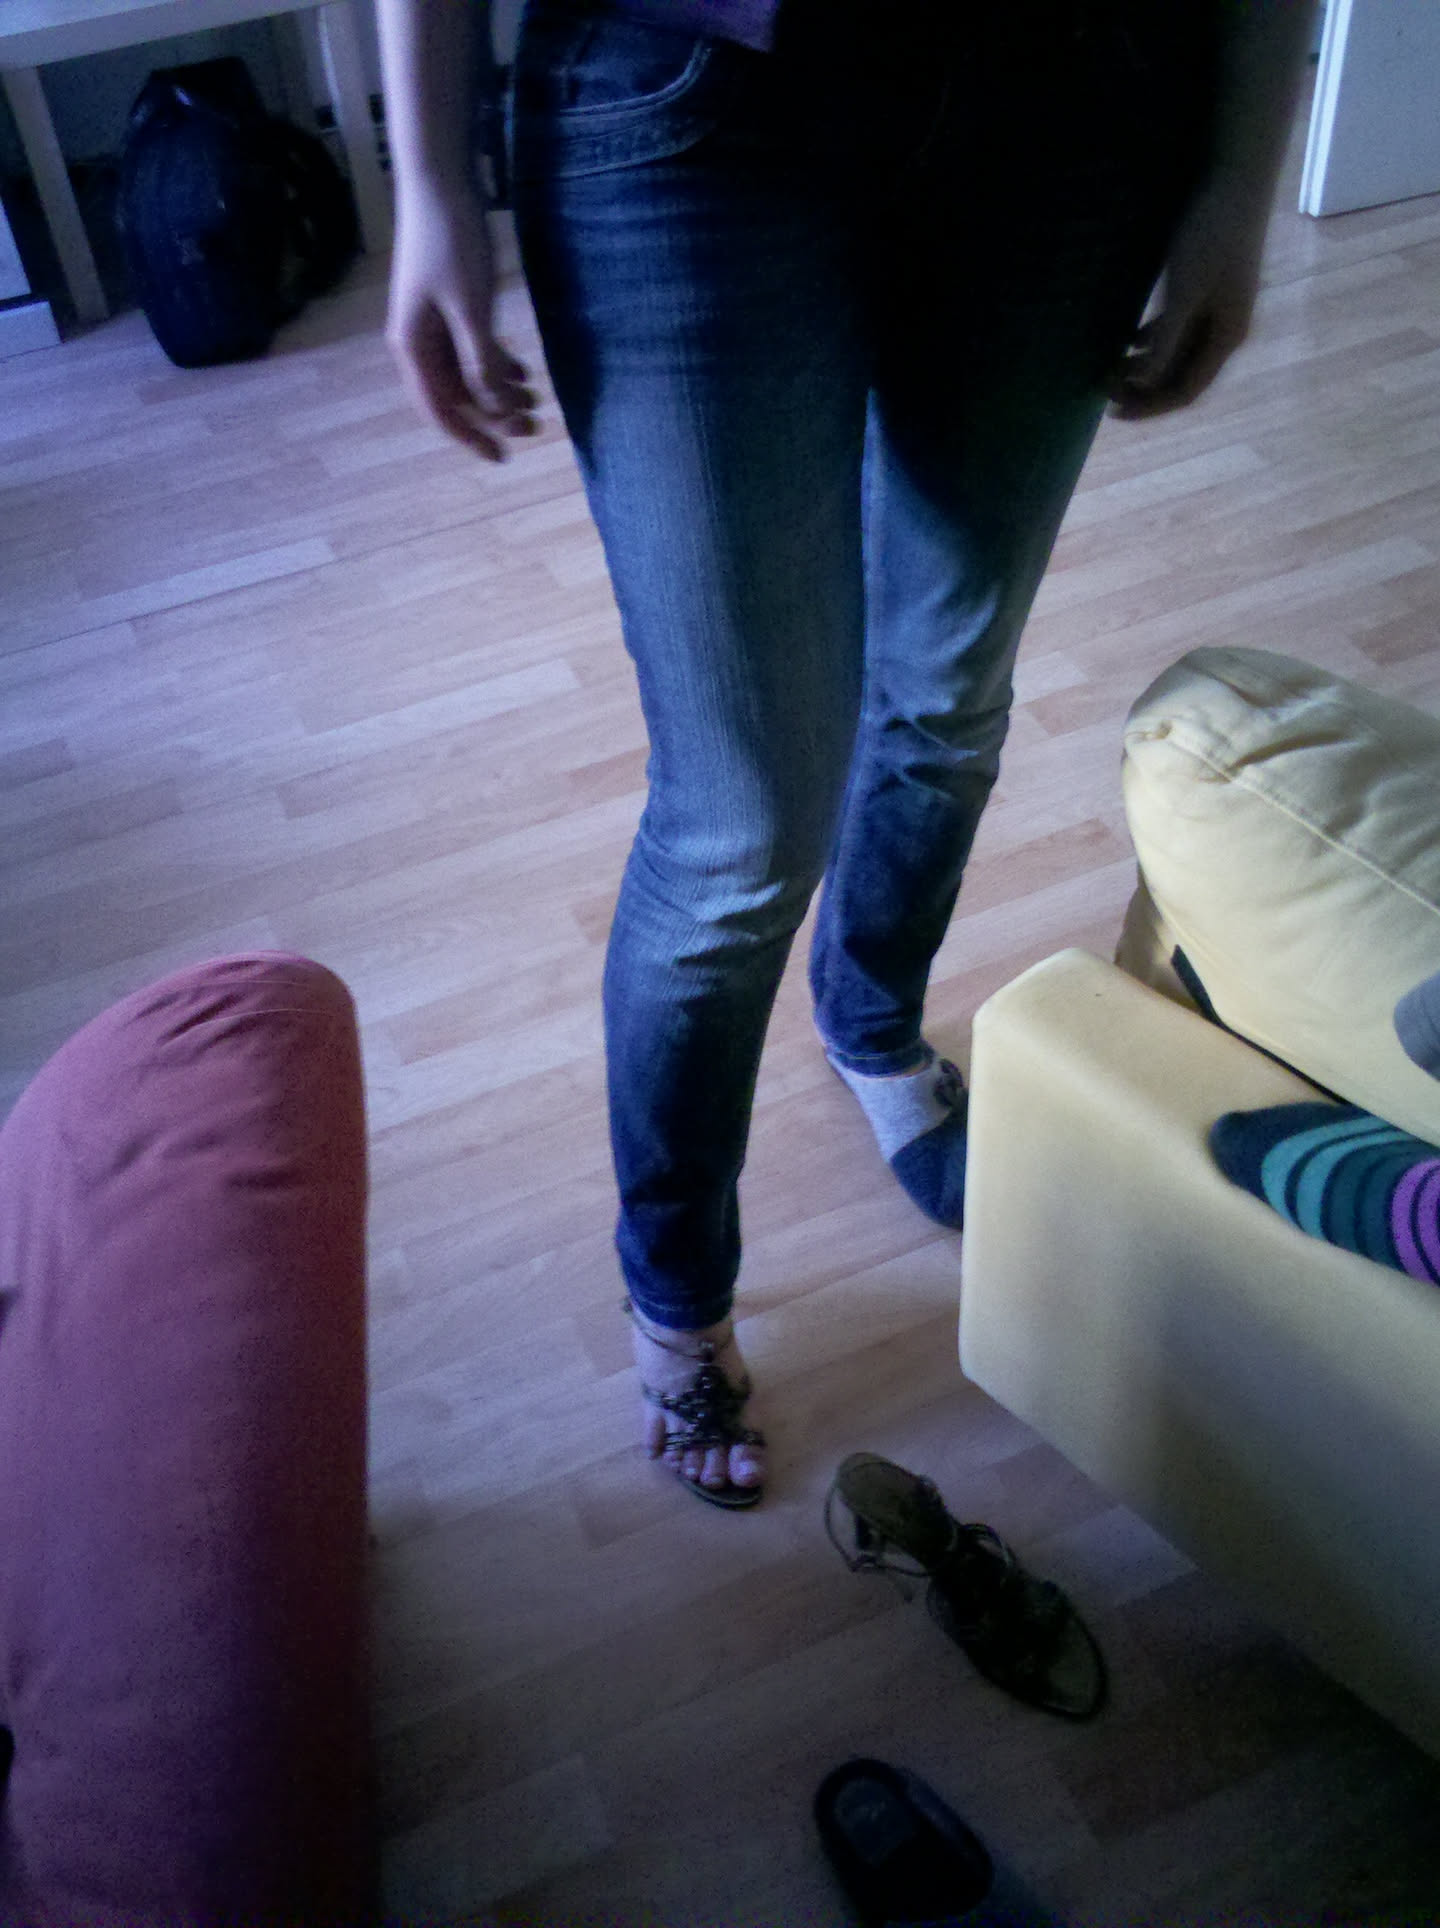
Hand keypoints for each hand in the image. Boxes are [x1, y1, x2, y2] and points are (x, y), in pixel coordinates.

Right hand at [386, 182, 538, 460]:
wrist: (439, 180)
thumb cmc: (451, 240)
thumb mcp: (471, 306)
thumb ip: (480, 360)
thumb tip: (493, 406)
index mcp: (412, 347)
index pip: (440, 410)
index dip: (471, 437)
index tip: (502, 457)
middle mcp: (418, 341)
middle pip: (457, 396)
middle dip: (496, 415)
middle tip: (537, 427)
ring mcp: (433, 323)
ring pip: (468, 374)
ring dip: (501, 390)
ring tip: (538, 399)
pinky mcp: (449, 305)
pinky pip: (472, 349)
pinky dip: (497, 363)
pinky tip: (524, 369)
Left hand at [1108, 178, 1268, 420]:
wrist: (1236, 179)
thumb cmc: (1211, 234)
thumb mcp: (1183, 290)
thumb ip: (1166, 339)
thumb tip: (1143, 383)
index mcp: (1227, 338)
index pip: (1185, 391)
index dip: (1149, 406)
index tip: (1112, 411)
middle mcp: (1226, 331)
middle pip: (1182, 376)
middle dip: (1144, 388)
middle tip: (1103, 389)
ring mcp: (1218, 311)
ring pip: (1178, 354)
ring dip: (1146, 366)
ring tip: (1110, 368)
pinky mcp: (1208, 290)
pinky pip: (1179, 330)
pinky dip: (1153, 340)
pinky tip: (1129, 340)